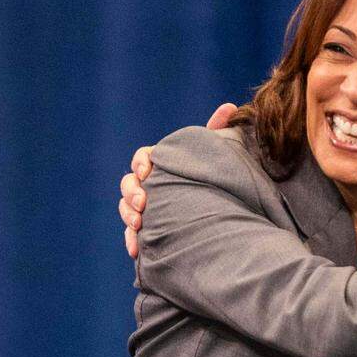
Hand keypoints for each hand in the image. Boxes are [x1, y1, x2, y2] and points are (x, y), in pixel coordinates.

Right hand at [119, 102, 238, 257]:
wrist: (220, 212)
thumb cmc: (214, 175)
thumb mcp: (216, 154)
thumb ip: (217, 131)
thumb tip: (229, 106)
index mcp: (162, 163)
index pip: (143, 157)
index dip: (141, 163)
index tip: (148, 172)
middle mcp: (150, 184)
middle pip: (128, 183)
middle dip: (131, 193)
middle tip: (143, 203)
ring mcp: (146, 207)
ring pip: (127, 209)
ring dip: (128, 216)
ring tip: (139, 224)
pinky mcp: (148, 230)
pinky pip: (132, 235)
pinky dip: (132, 241)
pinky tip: (137, 250)